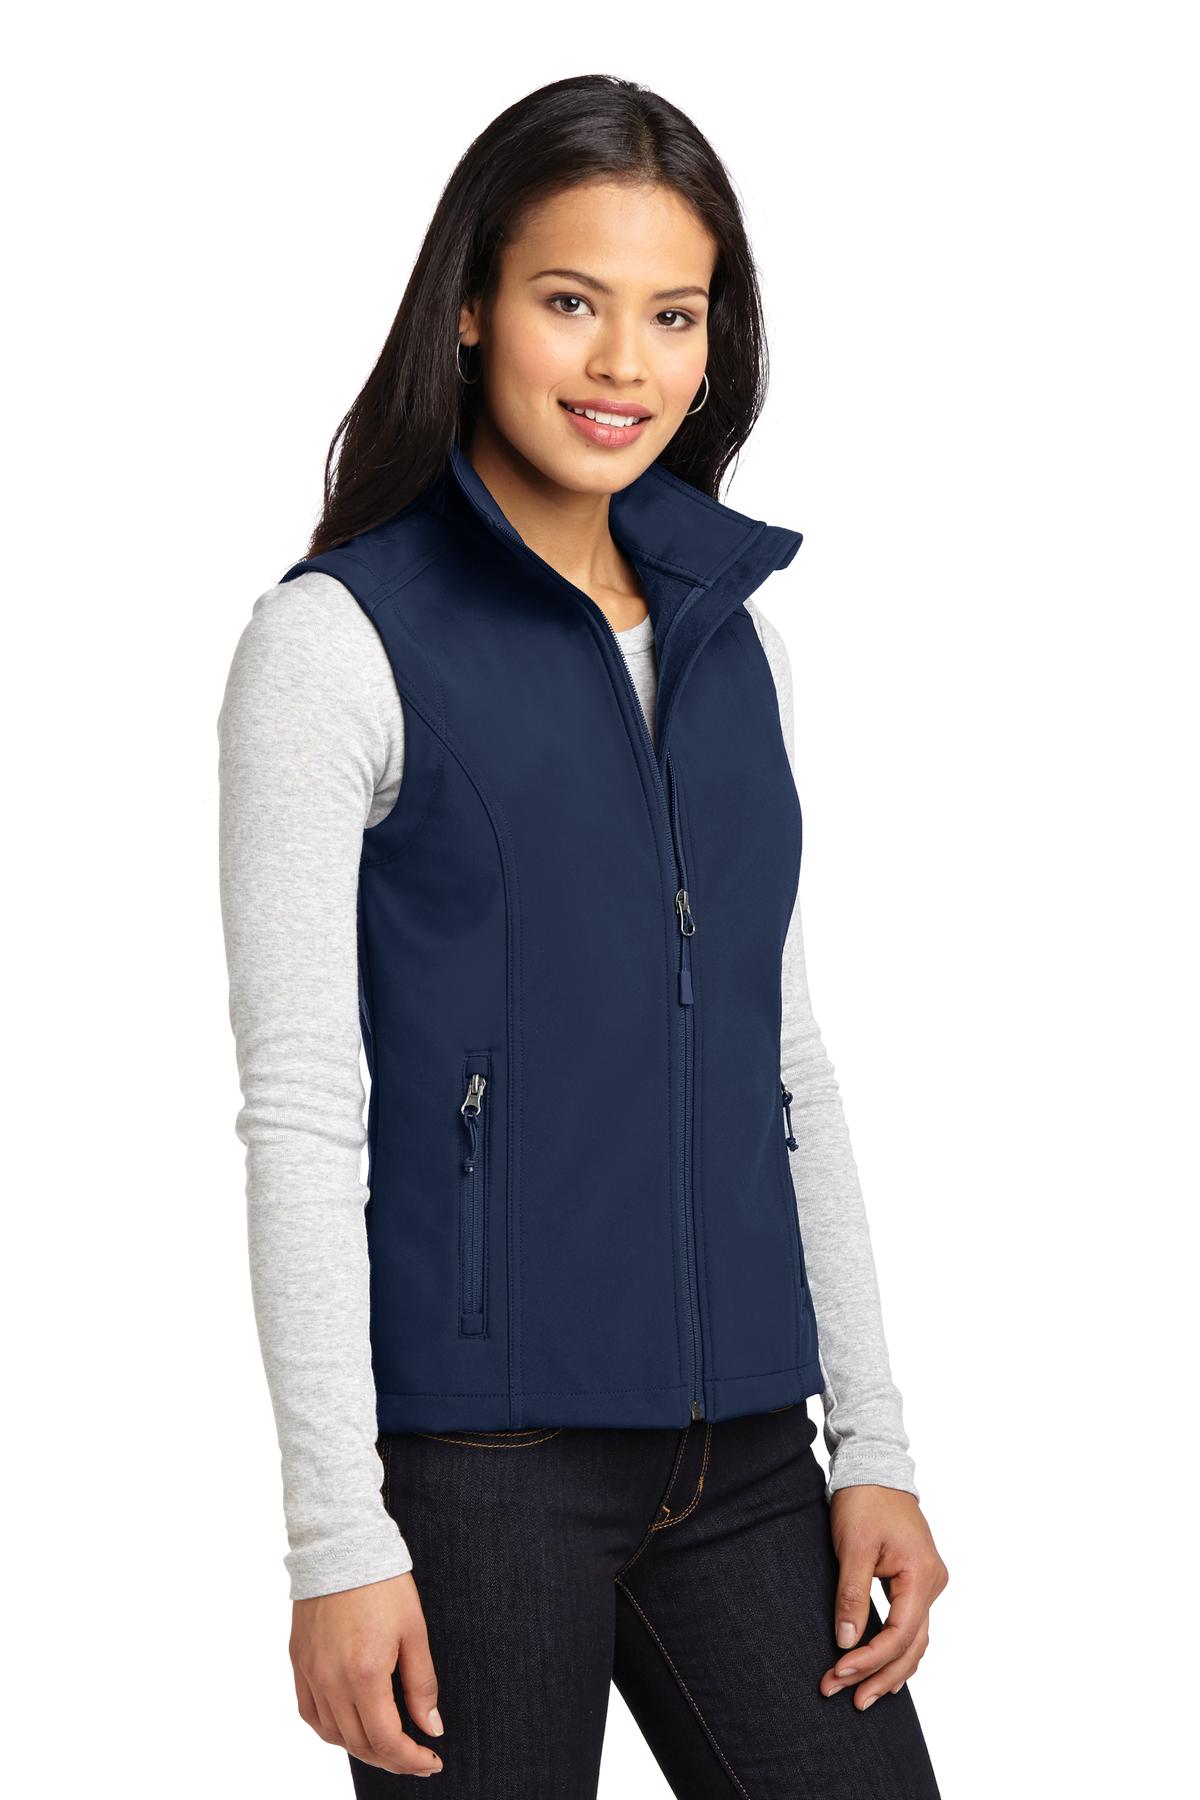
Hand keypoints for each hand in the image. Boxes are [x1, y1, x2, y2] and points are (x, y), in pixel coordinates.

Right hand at [290, 1571, 445, 1776]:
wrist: (340, 1545)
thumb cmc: (383, 1583)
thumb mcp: (414, 1631)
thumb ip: (422, 1684)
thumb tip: (431, 1727)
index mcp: (365, 1673)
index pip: (385, 1740)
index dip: (410, 1759)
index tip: (430, 1761)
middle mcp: (331, 1680)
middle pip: (359, 1743)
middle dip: (391, 1759)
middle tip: (415, 1758)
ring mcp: (310, 1673)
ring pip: (332, 1734)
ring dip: (361, 1748)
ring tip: (388, 1745)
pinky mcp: (298, 1662)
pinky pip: (310, 1713)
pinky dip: (331, 1730)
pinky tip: (350, 1726)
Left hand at [820, 1486, 947, 1709]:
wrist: (874, 1466)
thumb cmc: (864, 1501)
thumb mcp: (852, 1547)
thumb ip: (851, 1595)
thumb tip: (847, 1642)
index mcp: (921, 1576)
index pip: (899, 1634)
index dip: (869, 1660)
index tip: (839, 1675)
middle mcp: (932, 1583)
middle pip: (912, 1646)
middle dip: (879, 1675)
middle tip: (849, 1700)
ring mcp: (928, 1582)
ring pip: (915, 1640)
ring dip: (889, 1668)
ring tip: (862, 1695)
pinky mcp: (917, 1580)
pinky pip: (912, 1625)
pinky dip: (896, 1649)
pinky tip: (880, 1668)